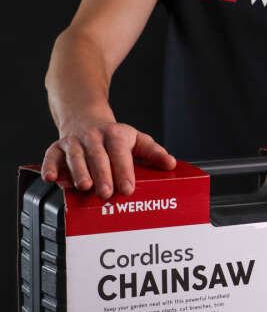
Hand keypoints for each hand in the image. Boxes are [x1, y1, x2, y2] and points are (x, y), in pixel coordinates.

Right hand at [41, 118, 176, 198]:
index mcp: (115, 135)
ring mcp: (74, 142)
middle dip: (102, 175)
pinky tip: (52, 178)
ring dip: (79, 172)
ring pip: (75, 156)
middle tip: (107, 193)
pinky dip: (50, 166)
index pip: (120, 152)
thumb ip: (154, 153)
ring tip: (84, 188)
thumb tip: (171, 164)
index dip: (124, 170)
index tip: (129, 188)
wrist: (85, 118)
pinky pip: (51, 156)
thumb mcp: (136, 140)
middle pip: (98, 156)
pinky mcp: (57, 147)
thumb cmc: (114, 137)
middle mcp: (93, 137)